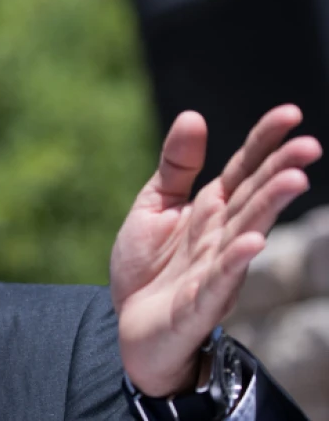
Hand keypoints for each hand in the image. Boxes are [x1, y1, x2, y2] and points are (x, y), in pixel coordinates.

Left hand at [110, 105, 321, 395]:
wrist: (128, 324)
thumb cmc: (148, 266)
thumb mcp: (154, 206)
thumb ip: (176, 166)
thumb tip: (193, 115)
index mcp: (211, 209)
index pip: (245, 170)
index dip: (265, 142)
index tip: (291, 113)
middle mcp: (222, 236)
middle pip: (254, 198)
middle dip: (280, 172)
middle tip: (309, 146)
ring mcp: (215, 269)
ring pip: (246, 234)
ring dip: (269, 209)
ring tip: (293, 179)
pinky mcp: (199, 303)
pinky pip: (220, 281)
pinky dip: (236, 263)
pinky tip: (253, 242)